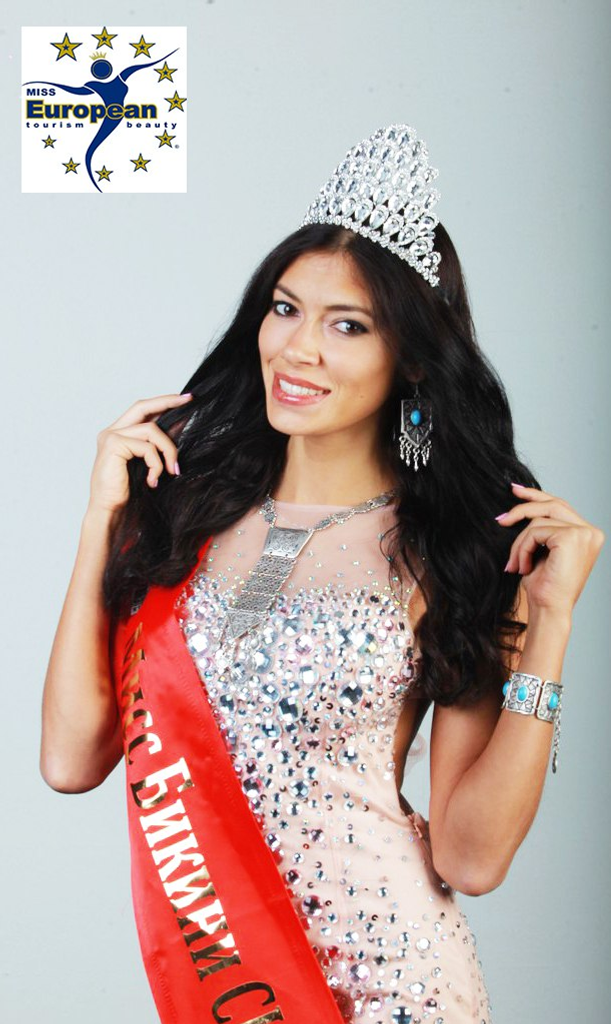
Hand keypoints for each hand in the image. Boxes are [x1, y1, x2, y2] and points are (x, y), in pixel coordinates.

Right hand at [89, 393, 193, 513]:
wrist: (109, 512)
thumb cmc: (127, 493)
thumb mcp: (147, 464)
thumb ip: (157, 446)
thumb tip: (180, 427)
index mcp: (118, 434)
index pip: (142, 410)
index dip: (163, 402)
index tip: (185, 397)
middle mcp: (111, 431)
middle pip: (142, 406)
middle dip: (167, 401)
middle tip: (188, 400)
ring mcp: (110, 437)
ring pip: (151, 430)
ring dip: (168, 450)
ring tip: (173, 470)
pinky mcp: (113, 445)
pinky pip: (147, 447)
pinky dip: (156, 464)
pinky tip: (153, 480)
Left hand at [496, 482, 604, 615]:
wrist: (549, 610)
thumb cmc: (545, 586)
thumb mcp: (542, 551)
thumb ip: (541, 529)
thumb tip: (521, 504)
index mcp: (587, 534)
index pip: (561, 506)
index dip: (537, 496)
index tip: (515, 490)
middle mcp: (591, 532)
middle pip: (552, 505)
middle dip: (523, 507)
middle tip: (501, 518)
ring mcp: (583, 533)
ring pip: (539, 520)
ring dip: (520, 542)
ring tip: (515, 564)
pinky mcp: (571, 537)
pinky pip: (535, 531)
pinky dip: (523, 548)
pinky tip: (523, 567)